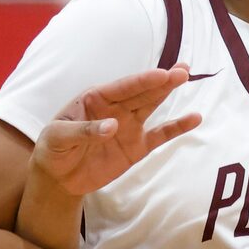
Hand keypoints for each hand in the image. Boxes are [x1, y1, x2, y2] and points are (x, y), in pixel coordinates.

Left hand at [31, 66, 202, 197]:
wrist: (58, 177)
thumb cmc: (53, 149)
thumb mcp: (58, 137)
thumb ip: (83, 131)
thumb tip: (112, 127)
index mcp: (95, 99)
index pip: (122, 87)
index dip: (141, 81)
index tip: (161, 74)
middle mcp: (115, 108)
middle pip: (141, 92)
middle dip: (161, 81)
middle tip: (182, 71)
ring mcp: (128, 126)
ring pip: (151, 106)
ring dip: (167, 92)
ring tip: (185, 76)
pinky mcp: (136, 147)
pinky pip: (160, 135)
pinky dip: (176, 128)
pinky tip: (194, 118)